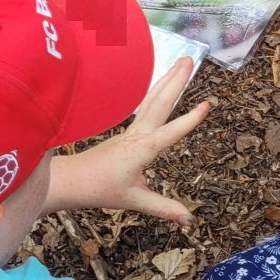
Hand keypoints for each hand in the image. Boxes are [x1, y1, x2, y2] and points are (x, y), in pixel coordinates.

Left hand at [48, 59, 209, 223]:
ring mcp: (131, 129)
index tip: (207, 104)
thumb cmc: (101, 188)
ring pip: (152, 99)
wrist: (72, 178)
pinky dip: (156, 91)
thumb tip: (189, 219)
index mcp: (142, 149)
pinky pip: (145, 105)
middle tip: (191, 60)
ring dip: (167, 80)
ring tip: (182, 63)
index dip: (189, 120)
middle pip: (160, 102)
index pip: (170, 132)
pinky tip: (161, 85)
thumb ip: (163, 208)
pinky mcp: (127, 130)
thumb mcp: (134, 200)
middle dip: (176, 81)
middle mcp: (138, 133)